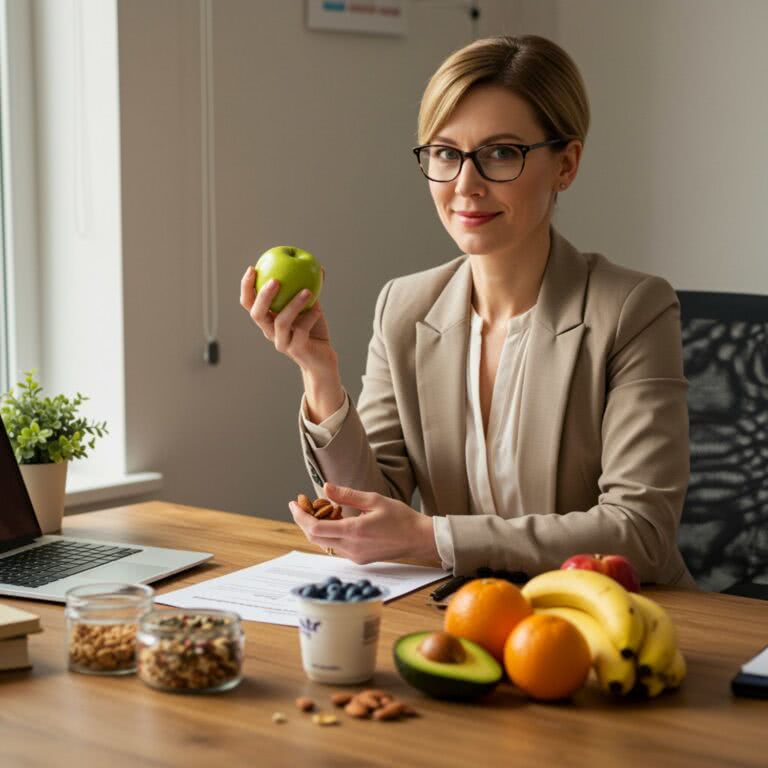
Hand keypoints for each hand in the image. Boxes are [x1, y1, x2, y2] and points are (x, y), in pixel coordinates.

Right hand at [239, 265, 337, 374]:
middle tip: (275, 280)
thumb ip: (308, 288)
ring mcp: (282, 342)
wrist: (323, 358)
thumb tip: (318, 265)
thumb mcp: (310, 306)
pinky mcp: (296, 350)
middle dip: (263, 296)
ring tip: (307, 291)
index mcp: (268, 319)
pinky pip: (301, 331)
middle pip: (257, 314)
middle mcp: (270, 331)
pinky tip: (318, 309)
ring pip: (281, 322)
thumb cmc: (313, 329)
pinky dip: (310, 317)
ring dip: (293, 304)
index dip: (246, 287)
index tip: (253, 268)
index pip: (249, 303)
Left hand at [288, 482, 439, 564]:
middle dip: (303, 521)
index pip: (315, 529)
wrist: (418, 539)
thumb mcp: (374, 500)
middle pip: (315, 538)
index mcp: (354, 532)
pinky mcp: (359, 559)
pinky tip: (334, 520)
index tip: (294, 504)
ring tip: (317, 510)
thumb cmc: (401, 518)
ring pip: (324, 543)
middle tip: (301, 505)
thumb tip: (326, 488)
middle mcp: (351, 548)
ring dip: (316, 528)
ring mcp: (355, 556)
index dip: (300, 517)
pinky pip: (336, 547)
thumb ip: (347, 495)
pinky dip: (329, 533)